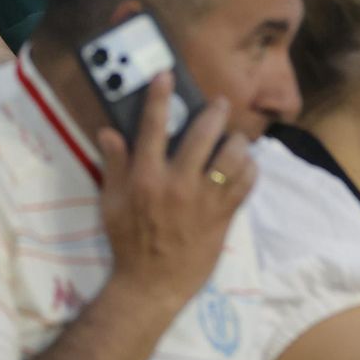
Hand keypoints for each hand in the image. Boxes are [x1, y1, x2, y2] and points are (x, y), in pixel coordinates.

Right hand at [97, 74, 253, 308]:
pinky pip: (248, 182)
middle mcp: (176, 183)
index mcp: (145, 178)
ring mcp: (204, 199)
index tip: (166, 75)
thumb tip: (108, 131)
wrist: (152, 284)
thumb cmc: (129, 242)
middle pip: (203, 134)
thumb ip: (114, 165)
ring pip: (233, 155)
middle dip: (215, 112)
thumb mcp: (111, 203)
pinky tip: (246, 165)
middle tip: (220, 104)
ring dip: (237, 142)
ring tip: (235, 139)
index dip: (159, 97)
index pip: (152, 128)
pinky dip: (251, 169)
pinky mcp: (225, 214)